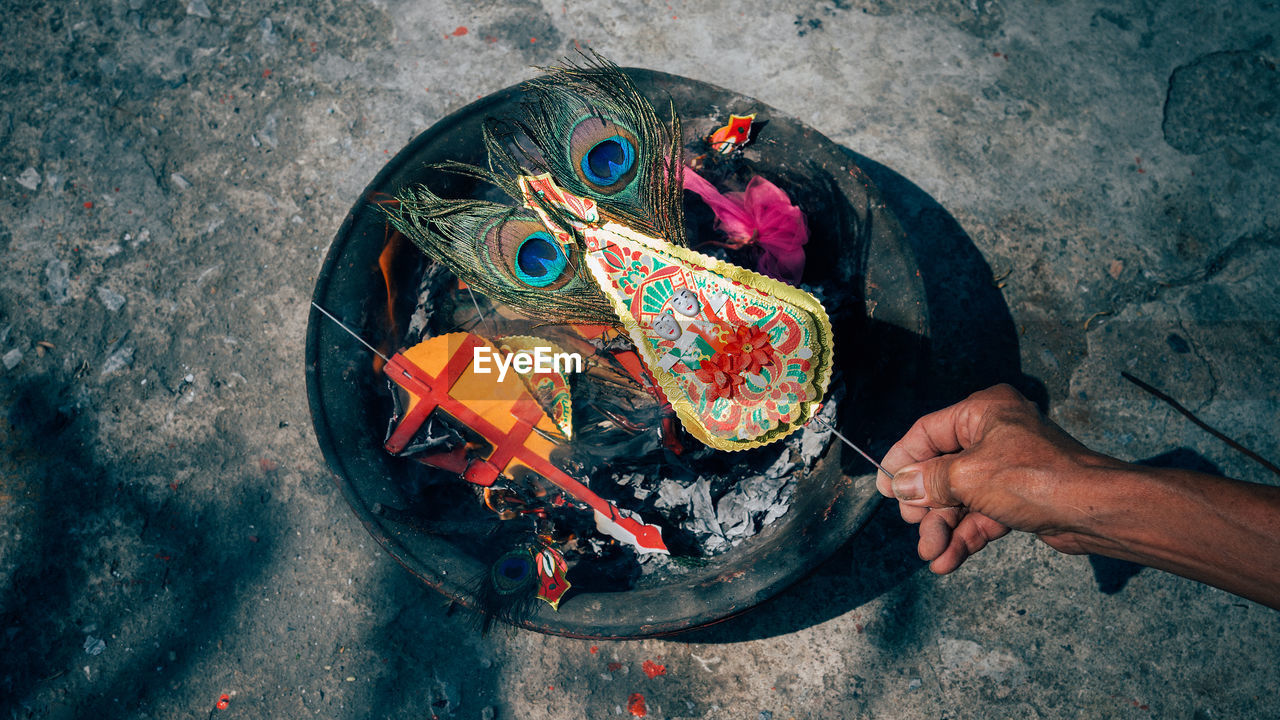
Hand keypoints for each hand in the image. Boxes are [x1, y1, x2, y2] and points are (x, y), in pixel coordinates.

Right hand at [877, 384, 1124, 573]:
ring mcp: (1007, 468)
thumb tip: (898, 486)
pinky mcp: (1018, 498)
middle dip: (927, 505)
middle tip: (914, 525)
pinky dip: (965, 536)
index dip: (903, 460)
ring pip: (961, 497)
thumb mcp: (968, 476)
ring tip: (931, 554)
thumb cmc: (1035, 478)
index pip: (928, 432)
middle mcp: (994, 434)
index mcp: (982, 412)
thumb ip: (928, 481)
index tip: (885, 489)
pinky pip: (981, 514)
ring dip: (944, 527)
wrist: (1093, 511)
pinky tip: (947, 560)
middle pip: (942, 469)